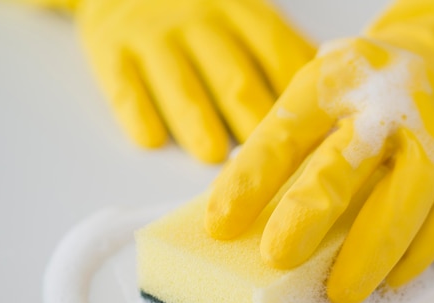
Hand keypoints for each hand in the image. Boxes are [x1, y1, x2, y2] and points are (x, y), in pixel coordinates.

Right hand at [76, 0, 314, 162]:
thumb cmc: (200, 7)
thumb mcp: (242, 9)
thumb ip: (276, 48)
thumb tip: (323, 97)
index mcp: (240, 11)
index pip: (276, 53)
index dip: (294, 95)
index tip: (312, 133)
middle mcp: (199, 22)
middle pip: (233, 76)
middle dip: (252, 116)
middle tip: (269, 157)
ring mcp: (153, 35)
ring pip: (181, 85)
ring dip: (197, 121)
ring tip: (213, 154)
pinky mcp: (111, 51)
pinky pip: (124, 84)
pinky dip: (137, 111)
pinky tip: (150, 139)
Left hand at [206, 37, 433, 302]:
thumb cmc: (364, 98)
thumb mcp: (317, 101)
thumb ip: (283, 149)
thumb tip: (236, 218)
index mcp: (336, 81)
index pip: (285, 132)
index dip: (250, 180)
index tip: (220, 226)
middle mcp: (390, 98)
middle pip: (348, 158)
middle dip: (311, 211)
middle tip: (278, 257)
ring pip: (411, 192)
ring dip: (374, 249)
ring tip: (341, 293)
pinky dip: (421, 251)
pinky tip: (393, 279)